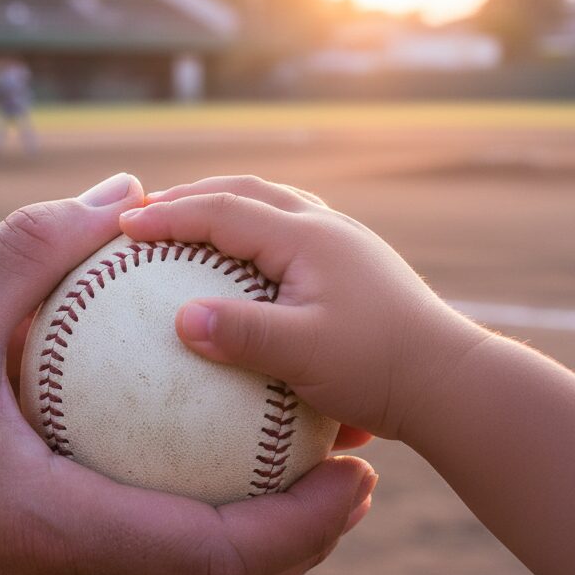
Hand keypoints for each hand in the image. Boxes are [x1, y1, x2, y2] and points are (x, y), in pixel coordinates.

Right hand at [121, 175, 489, 439]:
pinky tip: (243, 266)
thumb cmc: (377, 370)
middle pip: (245, 191)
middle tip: (147, 212)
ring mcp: (344, 245)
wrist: (450, 383)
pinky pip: (290, 231)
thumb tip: (181, 320)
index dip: (168, 215)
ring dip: (225, 207)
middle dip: (192, 195)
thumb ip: (241, 334)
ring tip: (188, 228)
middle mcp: (326, 228)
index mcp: (307, 238)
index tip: (123, 225)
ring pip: (272, 205)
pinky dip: (253, 233)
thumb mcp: (303, 356)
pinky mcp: (354, 268)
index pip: (222, 210)